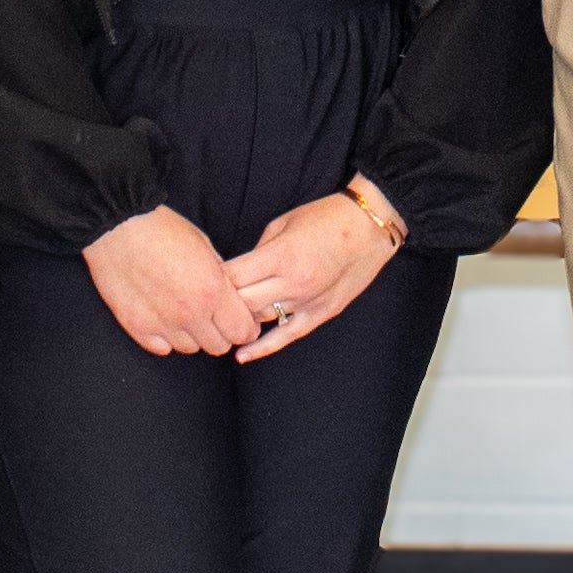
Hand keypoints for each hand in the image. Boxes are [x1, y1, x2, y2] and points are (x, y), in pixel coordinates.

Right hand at [85, 207, 261, 357]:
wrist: (118, 226)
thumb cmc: (162, 229)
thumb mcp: (205, 247)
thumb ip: (221, 278)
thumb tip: (232, 298)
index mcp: (212, 291)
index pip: (242, 331)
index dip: (245, 327)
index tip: (239, 321)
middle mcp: (190, 313)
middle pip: (219, 346)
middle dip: (220, 333)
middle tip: (212, 317)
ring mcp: (162, 323)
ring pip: (190, 349)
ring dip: (192, 335)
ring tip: (183, 313)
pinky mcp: (137, 327)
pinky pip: (161, 348)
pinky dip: (165, 338)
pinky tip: (163, 318)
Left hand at [224, 178, 404, 361]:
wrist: (370, 226)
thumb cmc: (326, 217)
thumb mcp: (283, 223)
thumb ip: (258, 251)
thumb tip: (237, 271)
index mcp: (280, 256)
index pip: (233, 277)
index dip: (213, 279)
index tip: (202, 278)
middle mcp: (293, 283)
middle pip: (242, 303)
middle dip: (222, 301)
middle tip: (209, 298)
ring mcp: (308, 301)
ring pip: (261, 319)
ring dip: (241, 318)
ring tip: (221, 319)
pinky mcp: (322, 313)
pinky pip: (288, 336)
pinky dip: (264, 347)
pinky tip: (243, 355)